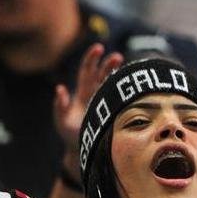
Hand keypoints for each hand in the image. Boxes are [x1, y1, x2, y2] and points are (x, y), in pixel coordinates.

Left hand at [54, 43, 122, 172]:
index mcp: (83, 92)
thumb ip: (60, 106)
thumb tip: (59, 88)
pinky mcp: (116, 112)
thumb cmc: (70, 134)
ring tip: (129, 73)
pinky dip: (130, 93)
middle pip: (104, 74)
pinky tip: (136, 89)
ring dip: (121, 77)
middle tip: (117, 57)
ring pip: (115, 85)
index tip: (99, 47)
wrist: (83, 150)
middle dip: (110, 64)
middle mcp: (97, 93)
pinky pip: (124, 99)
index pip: (88, 70)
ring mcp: (108, 102)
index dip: (92, 58)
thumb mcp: (61, 121)